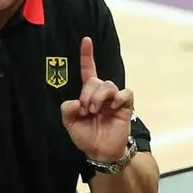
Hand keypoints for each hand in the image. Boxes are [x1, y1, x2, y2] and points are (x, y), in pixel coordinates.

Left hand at [60, 36, 134, 161]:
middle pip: (95, 80)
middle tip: (86, 110)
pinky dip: (119, 97)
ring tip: (96, 111)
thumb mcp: (70, 124)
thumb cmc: (87, 137)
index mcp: (88, 95)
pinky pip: (126, 93)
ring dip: (99, 97)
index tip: (86, 40)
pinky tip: (114, 106)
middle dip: (88, 93)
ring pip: (108, 85)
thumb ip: (67, 111)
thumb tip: (75, 101)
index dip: (87, 55)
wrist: (101, 152)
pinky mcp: (125, 106)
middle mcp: (101, 94)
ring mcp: (114, 100)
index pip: (87, 71)